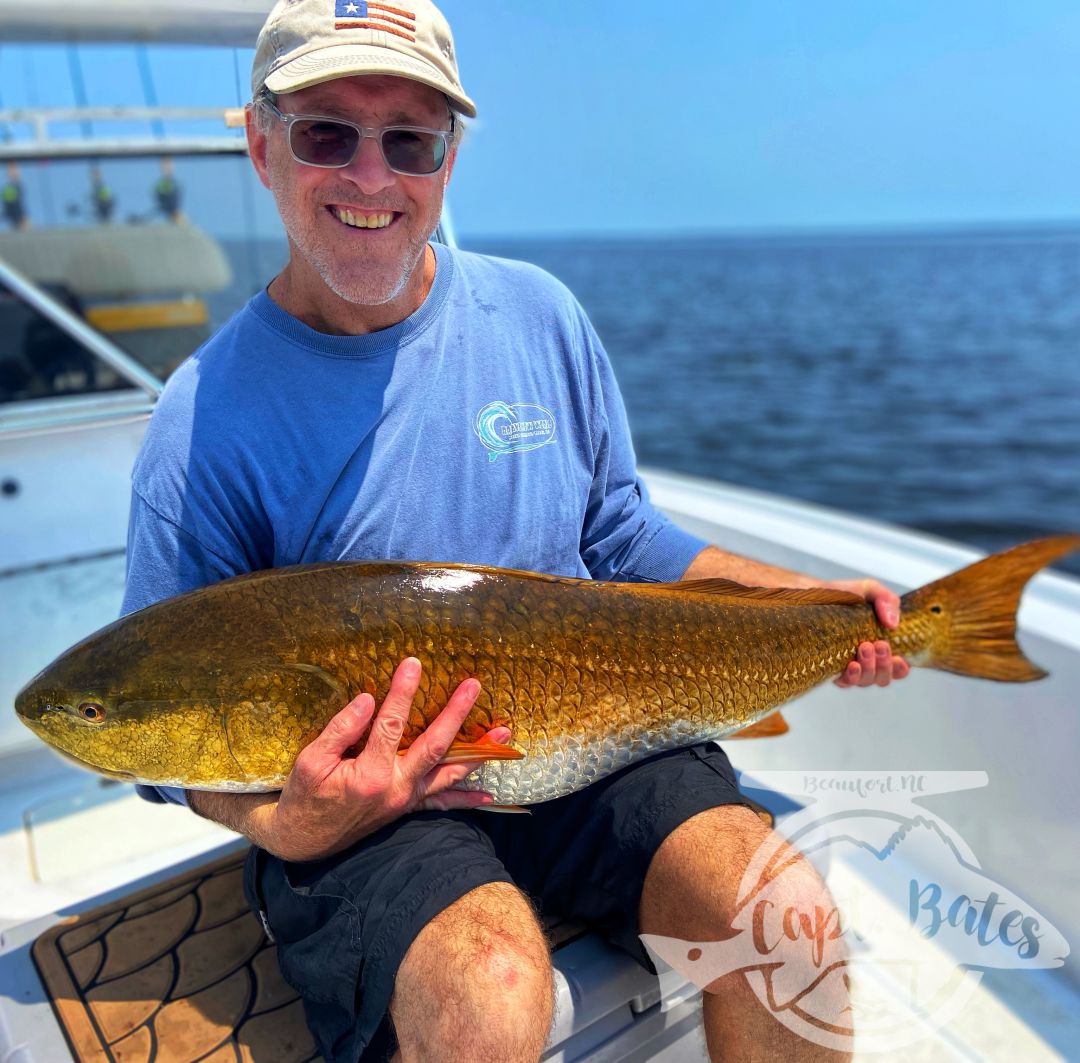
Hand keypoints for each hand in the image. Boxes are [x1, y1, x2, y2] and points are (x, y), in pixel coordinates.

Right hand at [261, 657, 507, 861]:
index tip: (413, 664)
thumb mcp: (310, 760)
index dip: (403, 692)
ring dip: (477, 753)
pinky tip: (490, 796)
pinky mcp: (407, 807)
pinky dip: (466, 798)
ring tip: (504, 733)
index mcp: (371, 773)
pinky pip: (442, 802)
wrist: (305, 841)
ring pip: (448, 773)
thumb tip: (366, 701)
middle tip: (473, 686)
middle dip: (456, 714)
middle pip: (435, 746)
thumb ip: (340, 730)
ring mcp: (406, 799)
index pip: (393, 724)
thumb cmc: (304, 797)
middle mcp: (397, 787)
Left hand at [823, 578, 910, 687]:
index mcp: (881, 647)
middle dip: (884, 664)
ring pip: (866, 681)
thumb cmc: (845, 595)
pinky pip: (845, 682)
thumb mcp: (870, 590)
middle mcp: (866, 661)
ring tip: (864, 647)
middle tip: (879, 644)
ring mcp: (848, 666)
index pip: (897, 668)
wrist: (813, 594)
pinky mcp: (830, 668)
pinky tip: (851, 664)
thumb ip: (887, 600)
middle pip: (882, 678)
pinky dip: (852, 676)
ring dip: (869, 668)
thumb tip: (893, 623)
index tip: (899, 658)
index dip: (900, 669)